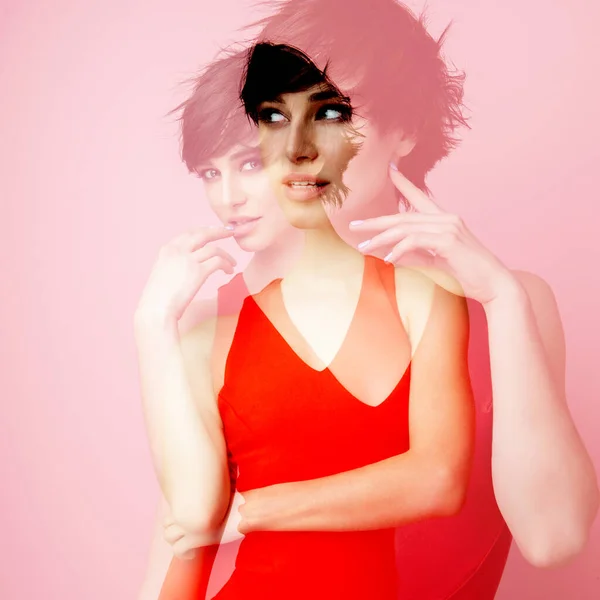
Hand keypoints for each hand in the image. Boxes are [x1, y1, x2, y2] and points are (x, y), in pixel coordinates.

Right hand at [135, 226, 235, 324]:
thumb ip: (175, 263)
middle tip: (230, 232)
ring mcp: (188, 260)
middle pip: (203, 234)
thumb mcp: (163, 272)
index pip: (189, 233)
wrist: (156, 309)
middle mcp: (178, 250)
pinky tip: (229, 271)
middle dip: (218, 231)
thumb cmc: (158, 298)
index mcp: (168, 249)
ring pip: (214, 249)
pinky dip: (227, 265)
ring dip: (226, 255)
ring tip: (232, 263)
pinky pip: (219, 262)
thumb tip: (188, 265)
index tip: (214, 231)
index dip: (204, 231)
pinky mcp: (199, 272)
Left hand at [163, 491, 245, 558]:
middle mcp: (187, 512)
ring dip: (177, 542)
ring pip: (168, 537)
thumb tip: (208, 496)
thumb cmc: (237, 502)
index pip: (171, 510)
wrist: (244, 511)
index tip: (185, 523)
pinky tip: (192, 555)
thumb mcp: (220, 494)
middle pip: (165, 523)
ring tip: (187, 545)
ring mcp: (190, 525)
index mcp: (191, 500)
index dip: (176, 518)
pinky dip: (184, 555)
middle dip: (173, 530)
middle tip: (184, 535)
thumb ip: (209, 497)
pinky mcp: (195, 539)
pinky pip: (178, 551)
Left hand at [350, 166, 517, 304]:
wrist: (495, 285)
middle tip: (354, 226)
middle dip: (376, 222)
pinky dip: (399, 249)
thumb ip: (417, 252)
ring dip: (381, 238)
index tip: (390, 168)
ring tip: (363, 247)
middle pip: (403, 216)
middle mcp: (446, 218)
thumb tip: (393, 252)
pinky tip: (388, 259)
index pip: (420, 197)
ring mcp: (448, 227)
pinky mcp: (448, 240)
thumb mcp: (437, 261)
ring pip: (405, 228)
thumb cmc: (468, 275)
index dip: (404, 183)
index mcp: (444, 220)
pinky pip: (415, 241)